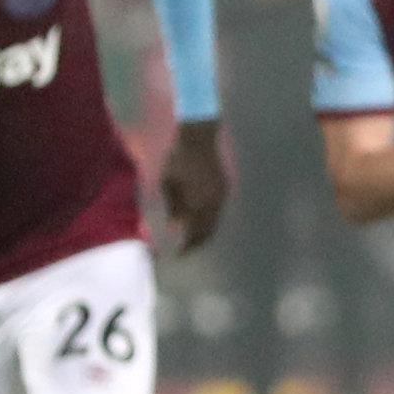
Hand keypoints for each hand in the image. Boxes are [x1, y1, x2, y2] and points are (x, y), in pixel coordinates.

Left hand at [160, 119, 229, 253]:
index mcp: (198, 204)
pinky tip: (200, 218)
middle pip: (209, 231)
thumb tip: (176, 227)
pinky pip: (218, 210)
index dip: (188, 246)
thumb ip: (174, 207)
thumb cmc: (178, 159)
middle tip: (187, 249)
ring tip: (193, 236)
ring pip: (215, 221)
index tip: (179, 254)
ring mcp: (221, 196)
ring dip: (205, 231)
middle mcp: (213, 204)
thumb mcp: (169, 184)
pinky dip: (210, 219)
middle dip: (198, 242)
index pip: (195, 234)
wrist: (199, 138)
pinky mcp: (224, 188)